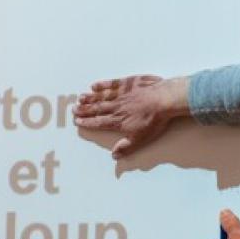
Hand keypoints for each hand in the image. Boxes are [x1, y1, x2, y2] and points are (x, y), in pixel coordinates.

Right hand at [73, 75, 189, 158]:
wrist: (165, 100)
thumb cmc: (155, 120)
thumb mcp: (141, 139)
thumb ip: (126, 146)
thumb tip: (114, 155)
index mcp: (118, 121)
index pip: (99, 122)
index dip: (87, 123)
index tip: (78, 122)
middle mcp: (117, 107)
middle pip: (97, 109)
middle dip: (84, 110)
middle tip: (74, 110)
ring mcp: (122, 94)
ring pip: (101, 97)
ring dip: (90, 98)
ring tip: (80, 98)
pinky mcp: (128, 83)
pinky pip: (112, 84)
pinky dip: (102, 85)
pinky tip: (94, 85)